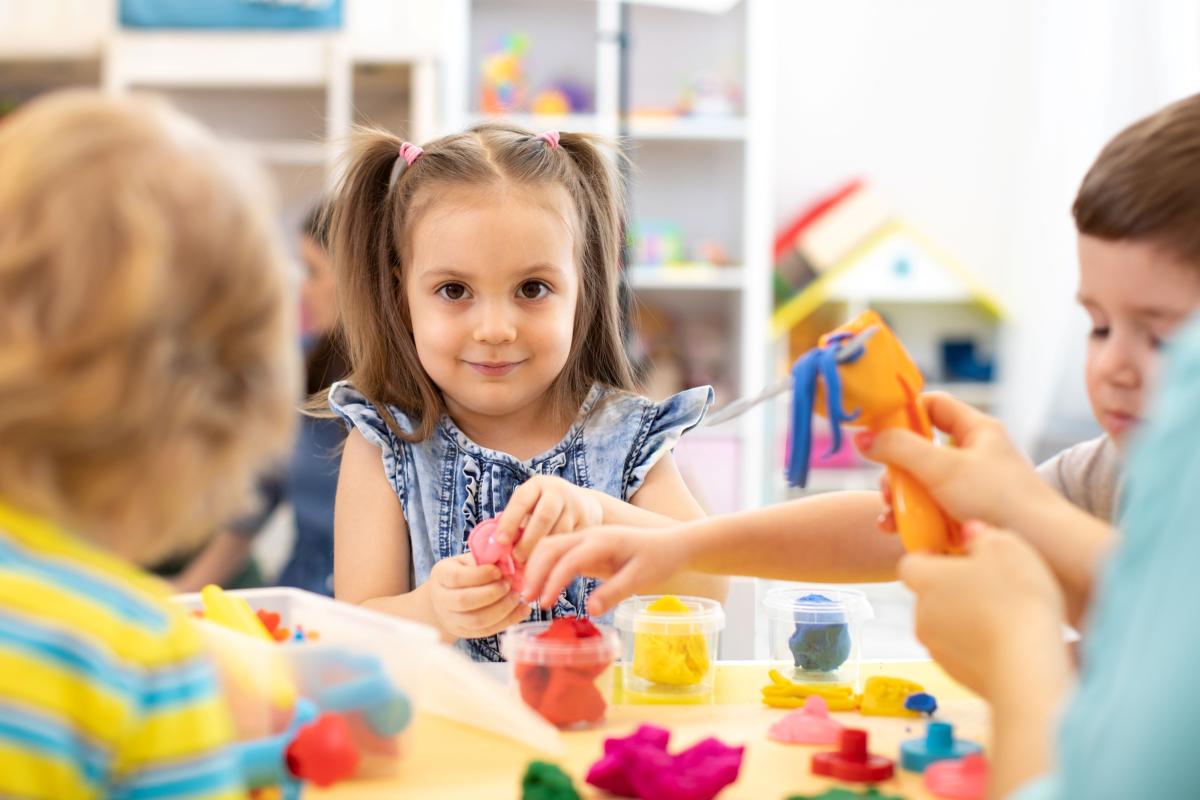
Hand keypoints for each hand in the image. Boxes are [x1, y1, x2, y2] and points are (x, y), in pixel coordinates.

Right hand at [428, 554, 528, 639]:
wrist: (447, 597)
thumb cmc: (464, 572)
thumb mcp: (469, 560)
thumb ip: (485, 560)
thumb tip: (509, 562)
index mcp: (441, 575)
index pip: (456, 577)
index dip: (480, 575)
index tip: (499, 571)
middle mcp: (441, 599)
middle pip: (464, 601)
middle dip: (492, 593)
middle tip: (510, 584)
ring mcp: (451, 619)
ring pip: (476, 620)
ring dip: (502, 609)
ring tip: (517, 597)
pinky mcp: (464, 632)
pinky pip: (487, 630)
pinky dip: (508, 620)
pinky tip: (523, 610)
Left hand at [496, 475, 603, 562]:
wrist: (586, 504)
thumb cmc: (545, 509)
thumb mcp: (531, 505)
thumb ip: (516, 521)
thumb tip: (496, 546)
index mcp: (538, 485)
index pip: (521, 502)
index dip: (509, 522)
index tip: (500, 542)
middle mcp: (558, 491)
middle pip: (542, 517)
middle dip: (528, 541)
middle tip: (517, 559)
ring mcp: (576, 505)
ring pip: (559, 532)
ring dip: (545, 551)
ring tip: (532, 566)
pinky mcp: (589, 521)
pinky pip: (573, 540)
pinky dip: (561, 554)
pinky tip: (551, 565)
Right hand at [522, 526, 689, 614]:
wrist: (672, 544)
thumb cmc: (659, 560)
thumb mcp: (641, 579)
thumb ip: (615, 592)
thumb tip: (589, 610)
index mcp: (603, 541)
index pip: (568, 558)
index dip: (553, 581)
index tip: (545, 604)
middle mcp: (590, 535)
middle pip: (550, 546)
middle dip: (534, 571)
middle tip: (526, 600)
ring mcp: (587, 538)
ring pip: (550, 546)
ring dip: (536, 567)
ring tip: (530, 595)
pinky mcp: (587, 547)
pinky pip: (559, 552)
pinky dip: (545, 566)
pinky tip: (541, 585)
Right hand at [857, 392, 1058, 533]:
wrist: (1045, 550)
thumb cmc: (1001, 501)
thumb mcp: (943, 467)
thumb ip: (899, 448)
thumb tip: (863, 436)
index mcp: (977, 431)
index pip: (933, 405)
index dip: (903, 412)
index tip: (878, 429)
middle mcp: (975, 456)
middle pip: (920, 449)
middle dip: (895, 469)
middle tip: (887, 486)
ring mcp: (971, 488)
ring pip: (922, 484)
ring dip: (900, 499)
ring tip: (889, 517)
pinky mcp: (967, 517)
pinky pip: (931, 511)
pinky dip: (913, 520)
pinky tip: (898, 532)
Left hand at [899, 521, 1066, 697]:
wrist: (1026, 667)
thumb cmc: (1015, 600)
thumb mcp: (1006, 548)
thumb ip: (982, 535)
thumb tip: (971, 533)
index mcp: (925, 580)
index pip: (911, 563)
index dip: (933, 558)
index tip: (958, 556)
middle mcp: (922, 616)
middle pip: (929, 596)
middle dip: (954, 589)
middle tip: (990, 585)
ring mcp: (937, 649)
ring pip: (945, 626)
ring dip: (967, 619)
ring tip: (1005, 615)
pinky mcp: (957, 676)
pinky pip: (963, 653)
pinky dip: (979, 646)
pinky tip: (1010, 642)